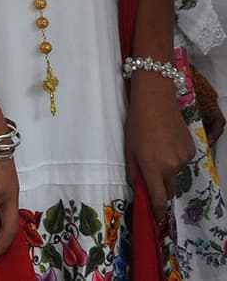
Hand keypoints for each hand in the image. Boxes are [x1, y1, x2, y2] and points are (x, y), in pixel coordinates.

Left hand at [126, 73, 195, 218]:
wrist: (156, 102)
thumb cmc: (137, 125)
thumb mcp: (129, 149)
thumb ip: (133, 172)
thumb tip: (138, 188)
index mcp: (152, 167)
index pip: (158, 198)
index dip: (157, 211)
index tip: (156, 219)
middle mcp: (171, 166)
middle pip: (168, 189)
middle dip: (161, 189)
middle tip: (151, 177)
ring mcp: (183, 159)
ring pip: (175, 174)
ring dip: (167, 170)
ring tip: (157, 149)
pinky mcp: (192, 151)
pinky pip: (182, 162)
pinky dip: (174, 158)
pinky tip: (167, 142)